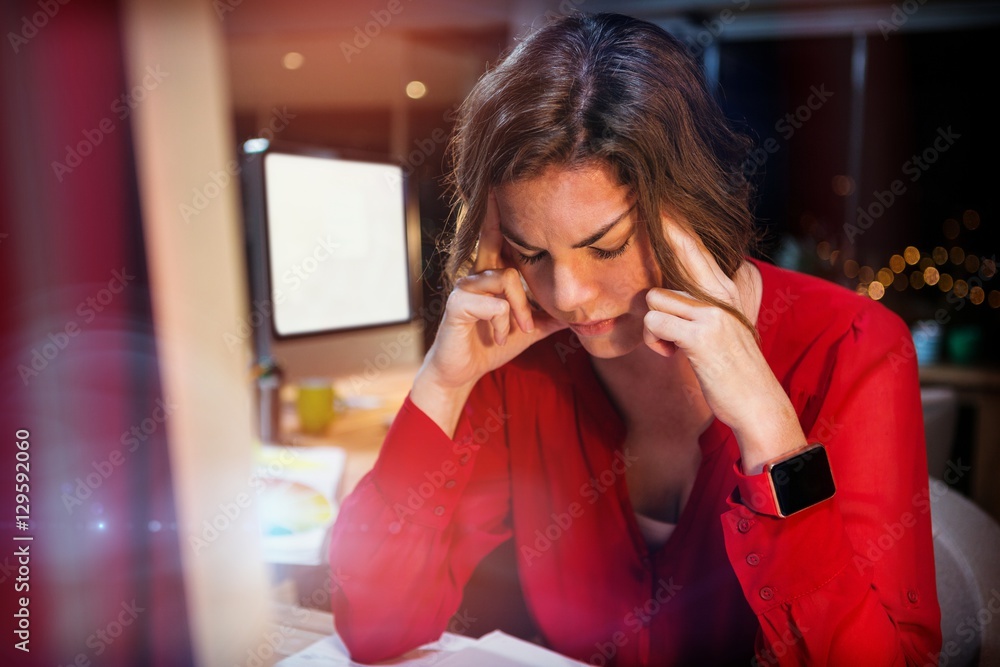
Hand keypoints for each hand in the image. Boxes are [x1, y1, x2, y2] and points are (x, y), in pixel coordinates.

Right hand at [412, 194, 567, 434]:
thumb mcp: (529, 328)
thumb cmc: (491, 345)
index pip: (500, 237)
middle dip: (527, 290)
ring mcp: (465, 286)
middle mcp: (477, 273)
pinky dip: (504, 323)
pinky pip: (496, 303)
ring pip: (509, 279)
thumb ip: (549, 315)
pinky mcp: (457, 303)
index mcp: (492, 274)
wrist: (463, 373)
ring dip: (520, 312)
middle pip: (512, 255)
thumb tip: (580, 311)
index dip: (499, 212)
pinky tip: (498, 337)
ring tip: (516, 332)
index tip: (499, 184)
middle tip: (527, 324)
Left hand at [642, 216, 803, 472]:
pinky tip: (673, 355)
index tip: (663, 197)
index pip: (698, 245)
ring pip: (655, 298)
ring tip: (673, 344)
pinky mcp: (702, 335)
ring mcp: (714, 311)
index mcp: (730, 285)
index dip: (678, 223)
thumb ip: (704, 300)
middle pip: (682, 249)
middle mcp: (725, 290)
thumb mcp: (725, 324)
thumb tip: (669, 289)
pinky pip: (655, 323)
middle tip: (643, 208)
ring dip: (654, 326)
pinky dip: (656, 343)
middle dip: (662, 229)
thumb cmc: (733, 367)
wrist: (757, 403)